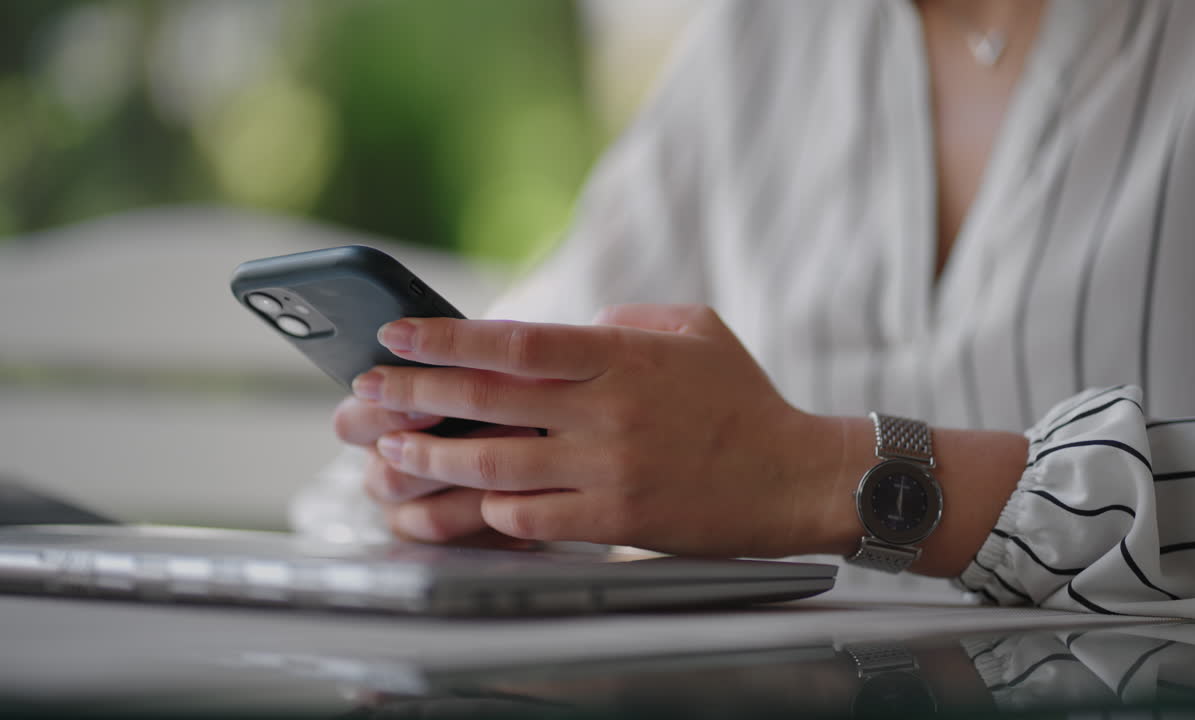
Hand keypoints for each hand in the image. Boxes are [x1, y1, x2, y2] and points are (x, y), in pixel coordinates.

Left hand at [349, 304, 858, 557]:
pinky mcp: (618, 521)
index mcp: (624, 358)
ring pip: (499, 467)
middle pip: (490, 402)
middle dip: (415, 396)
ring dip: (434, 460)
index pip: (517, 343)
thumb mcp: (693, 329)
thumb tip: (566, 326)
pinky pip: (534, 519)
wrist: (794, 475)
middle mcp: (610, 412)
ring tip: (387, 453)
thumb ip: (623, 320)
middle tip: (364, 394)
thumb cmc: (742, 398)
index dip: (448, 339)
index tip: (397, 335)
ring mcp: (611, 470)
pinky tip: (462, 504)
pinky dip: (491, 511)